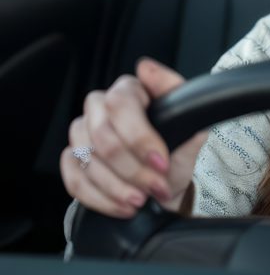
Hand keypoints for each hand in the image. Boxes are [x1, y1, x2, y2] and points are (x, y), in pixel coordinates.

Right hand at [60, 59, 207, 217]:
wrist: (165, 185)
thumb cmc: (176, 153)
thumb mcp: (191, 128)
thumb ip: (178, 97)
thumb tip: (146, 68)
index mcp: (128, 91)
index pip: (120, 104)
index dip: (139, 137)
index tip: (161, 162)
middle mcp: (99, 107)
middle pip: (102, 136)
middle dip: (132, 169)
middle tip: (155, 187)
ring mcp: (82, 133)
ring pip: (87, 160)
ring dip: (117, 187)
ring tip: (141, 199)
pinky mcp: (72, 160)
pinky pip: (74, 180)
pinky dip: (100, 198)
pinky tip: (123, 206)